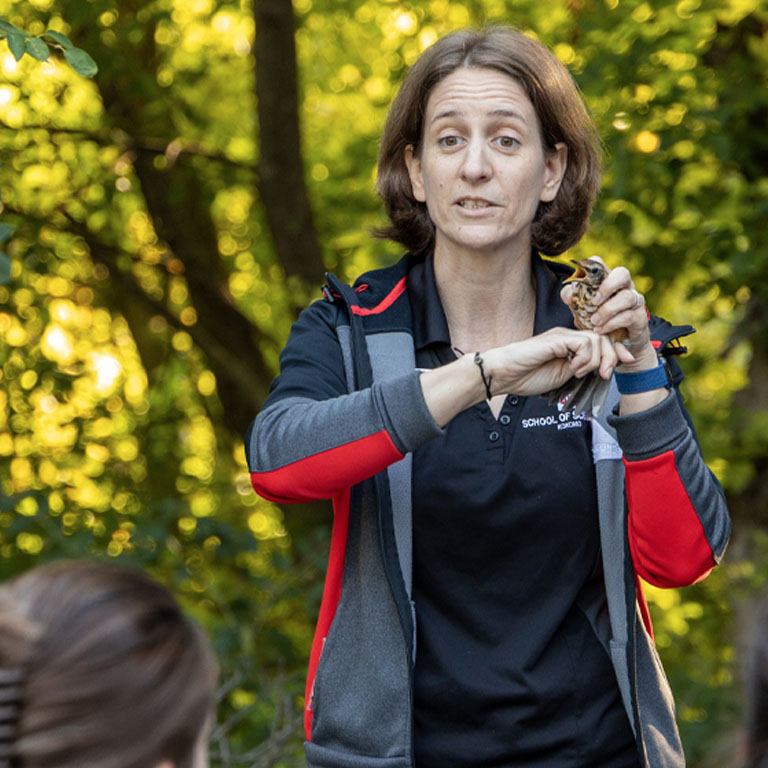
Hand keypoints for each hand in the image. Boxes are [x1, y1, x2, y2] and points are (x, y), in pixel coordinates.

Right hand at [485, 326, 617, 396]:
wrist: (505, 375)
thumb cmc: (527, 377)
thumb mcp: (563, 376)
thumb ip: (581, 370)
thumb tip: (602, 369)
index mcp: (569, 345)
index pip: (601, 340)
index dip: (616, 350)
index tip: (627, 361)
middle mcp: (567, 336)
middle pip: (603, 338)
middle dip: (610, 357)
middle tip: (603, 375)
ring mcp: (562, 335)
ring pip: (596, 340)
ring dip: (593, 361)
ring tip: (576, 372)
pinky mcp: (557, 338)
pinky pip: (584, 343)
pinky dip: (583, 359)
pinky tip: (571, 368)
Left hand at [560, 256, 654, 371]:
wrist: (618, 345)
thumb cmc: (598, 322)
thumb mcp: (581, 310)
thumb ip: (572, 299)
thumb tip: (570, 293)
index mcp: (607, 281)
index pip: (600, 263)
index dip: (589, 267)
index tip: (579, 281)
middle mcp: (624, 287)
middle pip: (623, 273)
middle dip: (607, 286)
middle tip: (594, 301)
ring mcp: (634, 301)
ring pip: (627, 296)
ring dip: (608, 310)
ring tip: (594, 321)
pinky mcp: (640, 317)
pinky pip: (628, 316)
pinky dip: (612, 324)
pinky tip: (600, 330)